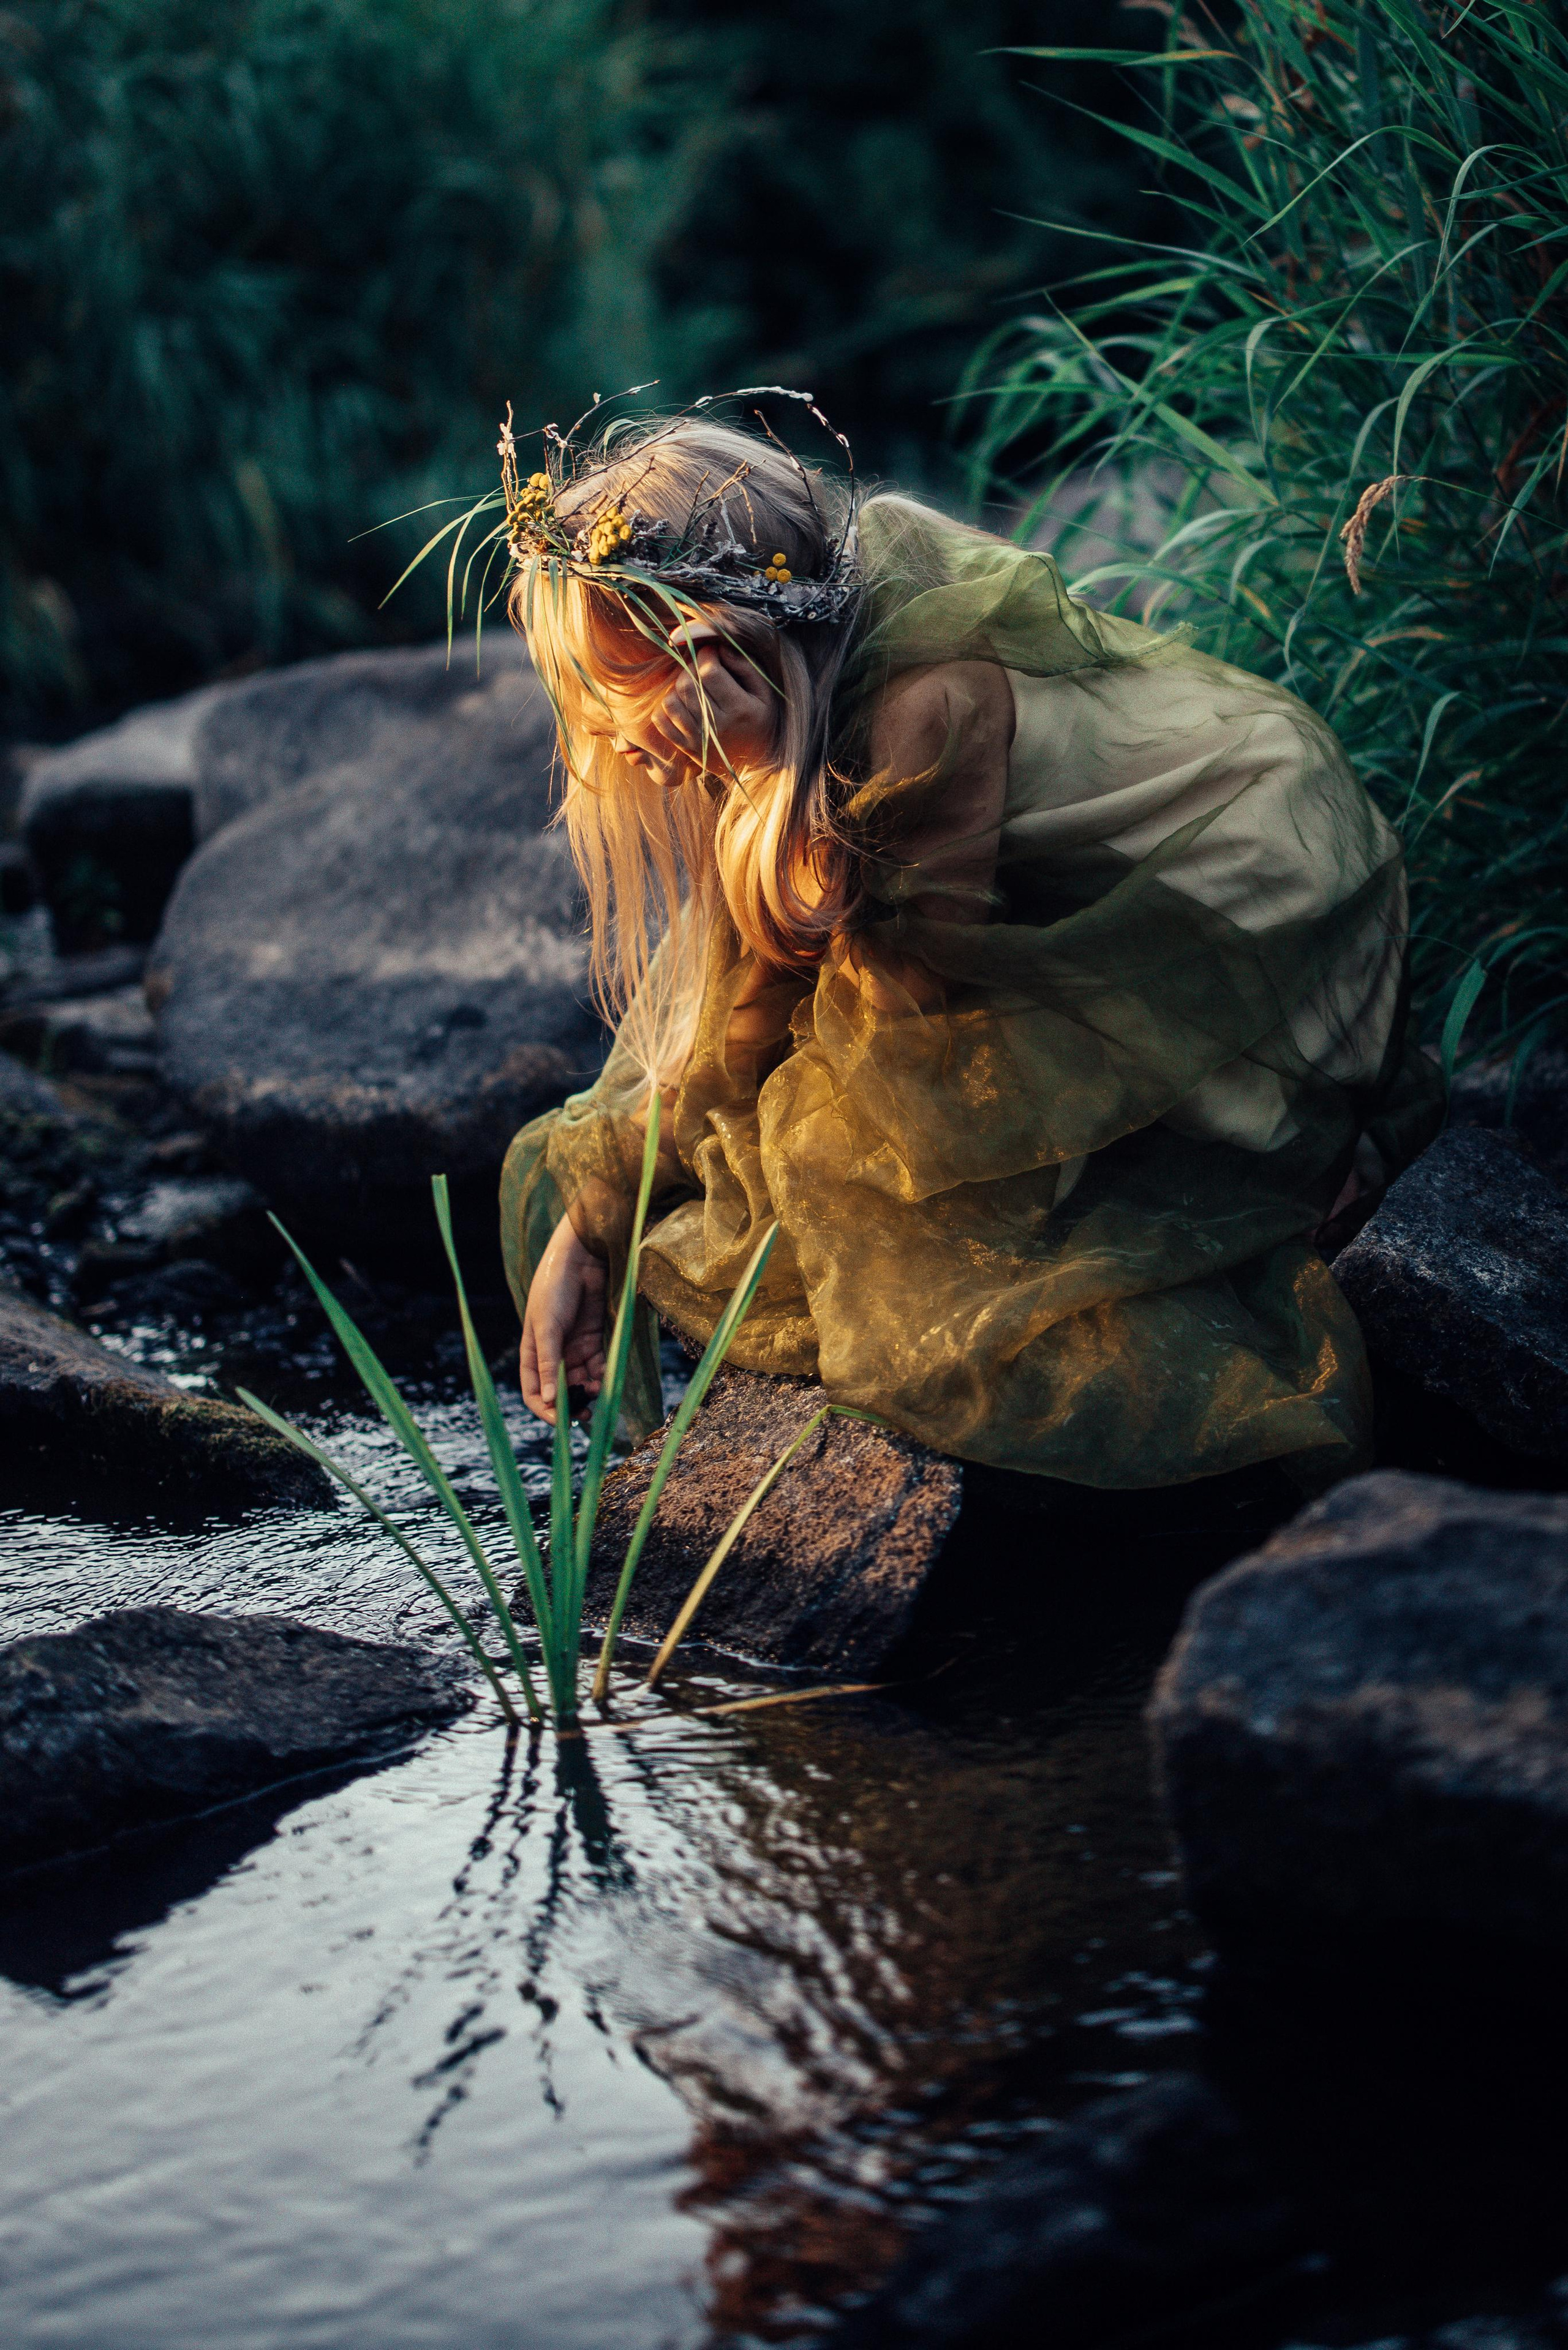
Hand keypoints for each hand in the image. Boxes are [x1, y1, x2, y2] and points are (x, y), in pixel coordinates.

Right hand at [520, 1214, 606, 1423]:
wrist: (580, 1260)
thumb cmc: (554, 1289)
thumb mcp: (547, 1328)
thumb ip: (549, 1364)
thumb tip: (549, 1400)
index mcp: (532, 1353)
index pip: (533, 1392)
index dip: (545, 1410)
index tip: (561, 1422)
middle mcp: (552, 1355)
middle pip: (559, 1391)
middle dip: (571, 1404)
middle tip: (585, 1413)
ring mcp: (573, 1348)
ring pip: (580, 1382)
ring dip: (588, 1391)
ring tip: (597, 1392)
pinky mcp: (593, 1340)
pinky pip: (597, 1367)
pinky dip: (601, 1376)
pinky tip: (606, 1380)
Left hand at [657, 627, 777, 772]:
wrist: (759, 765)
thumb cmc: (763, 722)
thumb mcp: (765, 693)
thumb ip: (746, 667)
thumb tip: (721, 647)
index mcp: (740, 709)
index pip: (709, 672)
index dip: (706, 655)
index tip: (712, 653)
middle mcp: (717, 726)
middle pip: (687, 685)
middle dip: (690, 668)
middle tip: (701, 668)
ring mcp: (698, 740)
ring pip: (671, 701)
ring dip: (677, 687)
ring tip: (692, 686)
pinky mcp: (686, 748)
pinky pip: (662, 721)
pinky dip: (666, 708)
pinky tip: (682, 703)